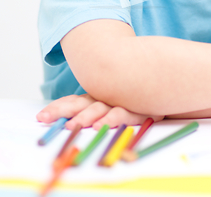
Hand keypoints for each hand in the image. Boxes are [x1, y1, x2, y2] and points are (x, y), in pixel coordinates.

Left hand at [36, 93, 163, 129]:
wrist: (168, 85)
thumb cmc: (136, 97)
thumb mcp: (113, 101)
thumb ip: (95, 108)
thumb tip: (68, 121)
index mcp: (98, 97)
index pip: (74, 101)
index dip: (58, 107)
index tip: (41, 116)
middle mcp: (108, 98)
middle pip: (82, 103)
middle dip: (64, 111)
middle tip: (47, 119)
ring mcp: (123, 102)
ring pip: (101, 108)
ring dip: (86, 116)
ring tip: (73, 125)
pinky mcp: (139, 109)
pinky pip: (124, 113)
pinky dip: (113, 118)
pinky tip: (103, 124)